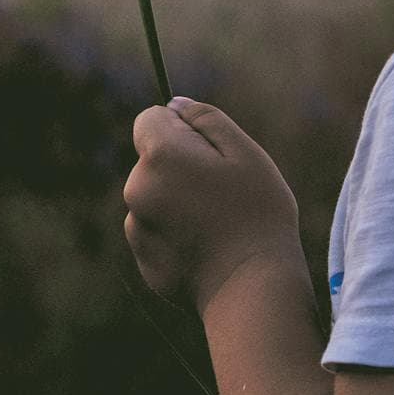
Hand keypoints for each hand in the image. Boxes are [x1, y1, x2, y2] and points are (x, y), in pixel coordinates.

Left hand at [123, 96, 303, 315]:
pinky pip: (158, 233)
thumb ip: (206, 119)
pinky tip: (208, 250)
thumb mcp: (245, 152)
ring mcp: (136, 228)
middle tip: (222, 192)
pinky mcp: (144, 261)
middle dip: (179, 166)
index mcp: (159, 156)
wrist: (253, 290)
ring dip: (177, 202)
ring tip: (218, 224)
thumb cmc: (257, 214)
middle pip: (152, 160)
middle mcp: (136, 189)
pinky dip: (177, 236)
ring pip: (154, 198)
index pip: (150, 119)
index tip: (209, 151)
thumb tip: (175, 105)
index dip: (181, 128)